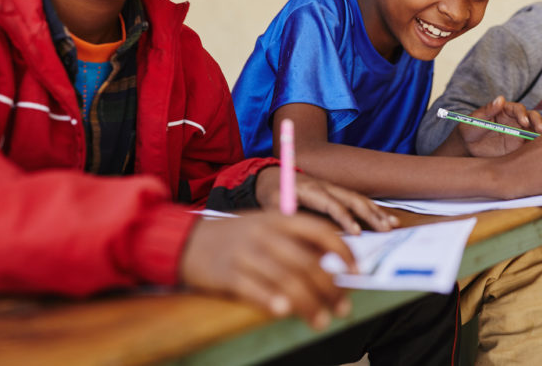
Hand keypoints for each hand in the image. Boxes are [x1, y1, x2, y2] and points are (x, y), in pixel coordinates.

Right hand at [180, 211, 355, 328]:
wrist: (185, 240)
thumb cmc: (234, 237)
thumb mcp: (265, 227)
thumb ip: (295, 241)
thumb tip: (332, 266)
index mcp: (278, 219)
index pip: (320, 232)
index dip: (342, 252)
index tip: (356, 273)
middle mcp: (264, 233)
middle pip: (306, 262)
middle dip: (329, 288)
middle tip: (342, 308)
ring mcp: (245, 253)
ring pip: (285, 279)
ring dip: (308, 304)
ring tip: (321, 321)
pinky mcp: (227, 274)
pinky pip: (254, 289)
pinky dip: (271, 300)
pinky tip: (284, 312)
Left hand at [256, 167, 398, 233]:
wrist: (274, 175)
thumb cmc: (273, 193)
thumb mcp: (272, 205)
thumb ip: (285, 218)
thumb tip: (298, 236)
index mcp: (311, 191)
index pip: (332, 205)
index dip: (345, 219)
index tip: (357, 233)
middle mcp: (326, 187)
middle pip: (352, 200)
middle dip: (370, 215)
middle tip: (385, 230)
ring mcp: (334, 189)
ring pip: (359, 199)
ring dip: (377, 212)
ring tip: (392, 225)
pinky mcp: (337, 193)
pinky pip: (359, 200)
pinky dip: (375, 210)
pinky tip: (387, 219)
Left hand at [459, 96, 541, 157]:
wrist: (467, 146)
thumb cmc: (470, 128)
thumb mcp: (476, 118)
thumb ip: (488, 109)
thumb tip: (500, 99)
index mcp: (506, 110)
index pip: (518, 109)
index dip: (522, 114)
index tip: (523, 121)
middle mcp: (515, 121)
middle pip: (532, 118)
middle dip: (538, 122)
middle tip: (541, 130)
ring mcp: (519, 134)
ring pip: (534, 132)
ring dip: (541, 135)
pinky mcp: (519, 147)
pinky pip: (531, 146)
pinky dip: (537, 148)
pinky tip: (540, 152)